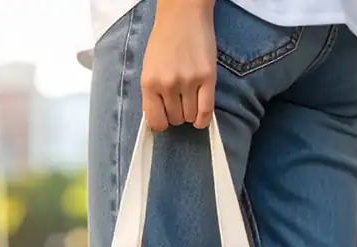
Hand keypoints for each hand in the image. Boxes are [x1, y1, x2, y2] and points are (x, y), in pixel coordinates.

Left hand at [141, 0, 216, 130]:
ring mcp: (189, 81)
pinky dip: (203, 120)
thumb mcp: (150, 67)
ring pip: (190, 117)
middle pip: (175, 119)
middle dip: (177, 115)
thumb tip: (159, 121)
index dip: (161, 123)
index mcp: (149, 82)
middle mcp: (168, 84)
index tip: (165, 118)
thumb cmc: (165, 40)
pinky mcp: (207, 78)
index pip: (155, 121)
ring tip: (190, 100)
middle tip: (179, 101)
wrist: (183, 13)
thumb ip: (152, 93)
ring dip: (191, 114)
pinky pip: (206, 111)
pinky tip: (201, 118)